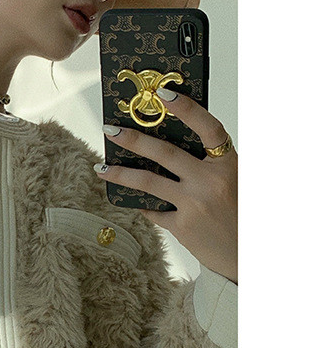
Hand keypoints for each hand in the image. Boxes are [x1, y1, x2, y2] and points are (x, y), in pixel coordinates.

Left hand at [95, 90, 237, 283]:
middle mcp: (210, 182)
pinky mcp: (181, 226)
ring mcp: (194, 205)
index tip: (164, 93)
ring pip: (148, 182)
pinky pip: (153, 210)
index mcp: (227, 164)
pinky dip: (141, 203)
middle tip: (110, 130)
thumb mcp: (230, 180)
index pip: (207, 128)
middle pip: (165, 154)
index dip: (186, 108)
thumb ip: (205, 164)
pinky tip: (127, 198)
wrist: (245, 253)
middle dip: (134, 139)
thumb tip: (165, 145)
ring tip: (101, 168)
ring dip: (120, 173)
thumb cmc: (237, 212)